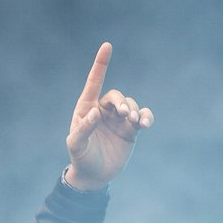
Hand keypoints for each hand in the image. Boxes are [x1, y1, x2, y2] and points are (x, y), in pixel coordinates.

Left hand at [64, 43, 152, 189]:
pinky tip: (145, 123)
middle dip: (122, 102)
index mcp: (86, 109)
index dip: (101, 64)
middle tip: (125, 115)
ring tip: (135, 121)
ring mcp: (118, 120)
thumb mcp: (76, 145)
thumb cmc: (81, 158)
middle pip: (116, 96)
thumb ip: (84, 128)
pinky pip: (142, 117)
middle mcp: (103, 111)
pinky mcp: (131, 130)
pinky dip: (146, 117)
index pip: (94, 82)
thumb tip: (96, 113)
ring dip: (135, 110)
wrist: (94, 176)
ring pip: (131, 105)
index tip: (107, 46)